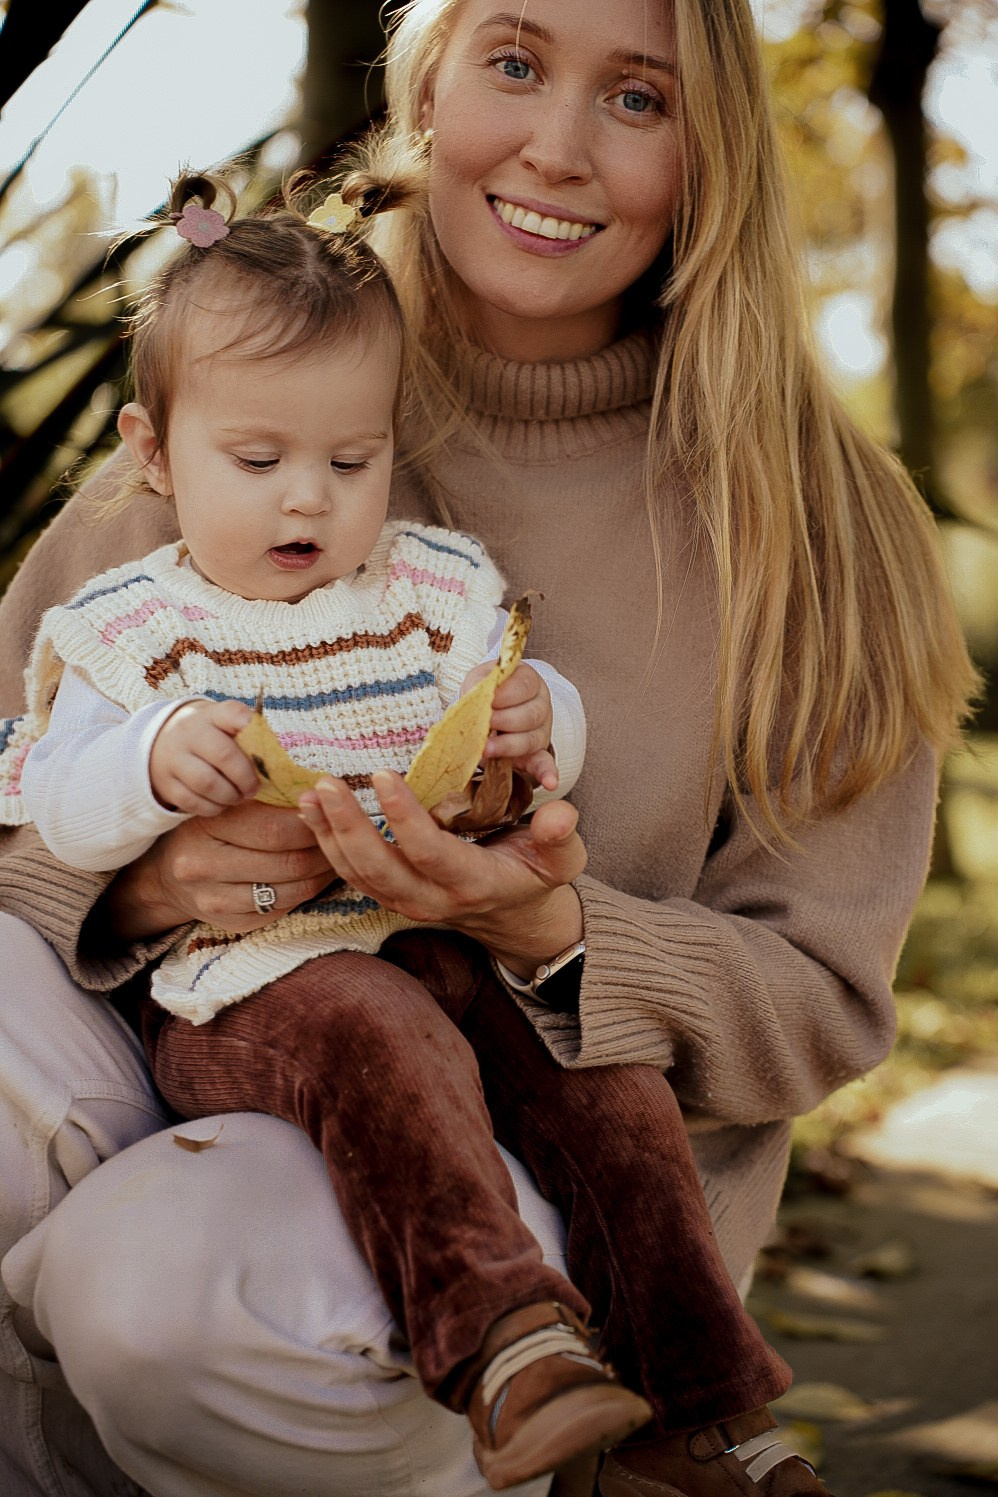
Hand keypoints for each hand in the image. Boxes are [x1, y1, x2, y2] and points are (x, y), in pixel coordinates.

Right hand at [105, 800, 334, 940]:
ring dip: (323, 872)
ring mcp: (215, 900)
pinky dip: (308, 890)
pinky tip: (317, 875)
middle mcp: (203, 866)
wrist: (168, 877)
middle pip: (287, 861)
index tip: (330, 812)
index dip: (312, 822)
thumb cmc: (209, 830)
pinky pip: (284, 907)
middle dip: (324, 848)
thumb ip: (264, 797)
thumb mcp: (225, 804)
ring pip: (291, 888)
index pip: (275, 828)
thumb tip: (320, 794)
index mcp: (206, 826)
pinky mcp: (232, 923)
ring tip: (336, 854)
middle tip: (342, 835)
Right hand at [149, 699, 258, 815]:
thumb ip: (249, 739)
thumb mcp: (225, 726)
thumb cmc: (209, 738)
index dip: (249, 726)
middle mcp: (190, 733)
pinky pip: (193, 802)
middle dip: (245, 777)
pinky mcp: (166, 783)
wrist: (162, 744)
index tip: (262, 744)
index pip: (232, 713)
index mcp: (212, 716)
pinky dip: (213, 807)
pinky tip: (221, 803)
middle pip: (223, 755)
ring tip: (238, 796)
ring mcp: (174, 758)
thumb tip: (276, 763)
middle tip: (254, 788)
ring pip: (207, 782)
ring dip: (230, 795)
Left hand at [298, 770, 585, 971]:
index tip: (383, 776)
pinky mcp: (390, 895)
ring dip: (329, 836)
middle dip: (349, 827)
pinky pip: (352, 875)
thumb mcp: (562, 859)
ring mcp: (407, 902)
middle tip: (326, 785)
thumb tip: (558, 812)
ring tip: (310, 796)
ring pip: (358, 875)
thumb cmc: (535, 875)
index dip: (404, 818)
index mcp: (474, 884)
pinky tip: (312, 813)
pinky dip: (328, 845)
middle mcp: (433, 900)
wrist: (515, 916)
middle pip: (381, 870)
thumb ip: (560, 836)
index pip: (431, 853)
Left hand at [462, 661, 557, 790]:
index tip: (487, 700)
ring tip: (486, 748)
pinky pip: (545, 764)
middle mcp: (541, 705)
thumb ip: (478, 685)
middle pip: (532, 714)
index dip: (505, 694)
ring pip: (532, 739)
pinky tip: (550, 783)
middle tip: (484, 724)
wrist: (485, 714)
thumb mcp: (477, 681)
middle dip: (505, 720)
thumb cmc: (482, 695)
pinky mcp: (537, 755)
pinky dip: (548, 774)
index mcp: (529, 681)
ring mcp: (541, 731)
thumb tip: (475, 698)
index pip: (525, 684)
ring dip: (508, 745)